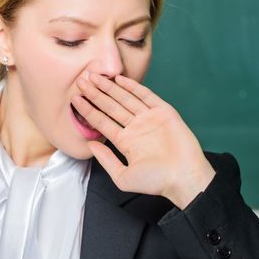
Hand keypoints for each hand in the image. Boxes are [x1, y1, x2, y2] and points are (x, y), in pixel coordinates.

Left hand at [72, 71, 215, 208]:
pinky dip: (133, 87)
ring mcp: (149, 119)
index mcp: (125, 141)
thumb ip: (106, 160)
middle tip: (81, 81)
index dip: (88, 110)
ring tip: (94, 76)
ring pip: (125, 99)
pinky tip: (119, 79)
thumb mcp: (123, 177)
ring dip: (110, 87)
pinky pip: (146, 96)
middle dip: (96, 94)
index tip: (75, 98)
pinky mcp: (163, 112)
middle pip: (111, 106)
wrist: (183, 178)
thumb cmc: (156, 182)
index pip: (102, 121)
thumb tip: (90, 145)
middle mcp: (135, 128)